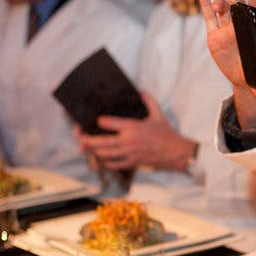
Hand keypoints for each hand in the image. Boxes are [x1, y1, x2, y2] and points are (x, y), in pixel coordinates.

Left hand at [78, 94, 195, 171]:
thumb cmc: (166, 134)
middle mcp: (129, 141)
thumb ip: (149, 102)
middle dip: (90, 141)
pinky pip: (116, 164)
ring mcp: (130, 153)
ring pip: (107, 154)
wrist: (175, 152)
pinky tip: (103, 160)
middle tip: (81, 139)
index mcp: (133, 127)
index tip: (97, 121)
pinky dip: (107, 163)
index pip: (110, 123)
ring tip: (88, 149)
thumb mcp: (158, 115)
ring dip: (95, 152)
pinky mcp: (133, 162)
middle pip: (103, 142)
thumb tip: (142, 91)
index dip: (101, 122)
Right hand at [199, 0, 255, 124]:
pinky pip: (209, 16)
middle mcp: (240, 25)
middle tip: (231, 6)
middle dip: (234, 1)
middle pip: (236, 5)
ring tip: (219, 8)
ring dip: (220, 3)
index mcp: (255, 28)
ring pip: (222, 9)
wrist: (245, 78)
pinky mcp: (213, 35)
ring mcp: (226, 28)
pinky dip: (205, 3)